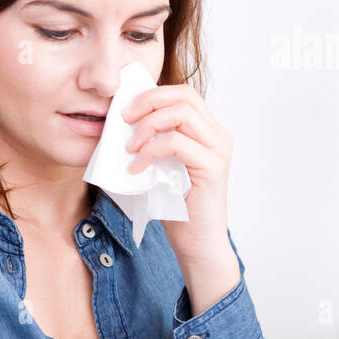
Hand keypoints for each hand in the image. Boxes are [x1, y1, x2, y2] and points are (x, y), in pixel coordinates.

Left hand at [121, 83, 233, 271]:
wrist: (197, 244)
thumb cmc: (176, 207)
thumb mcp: (160, 166)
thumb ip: (152, 141)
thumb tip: (120, 121)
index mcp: (208, 131)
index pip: (183, 94)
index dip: (152, 95)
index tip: (125, 110)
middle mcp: (218, 136)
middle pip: (184, 96)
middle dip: (148, 102)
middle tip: (123, 120)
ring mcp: (218, 150)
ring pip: (181, 114)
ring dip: (148, 126)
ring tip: (129, 148)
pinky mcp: (212, 168)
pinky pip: (176, 143)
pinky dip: (150, 151)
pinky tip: (136, 168)